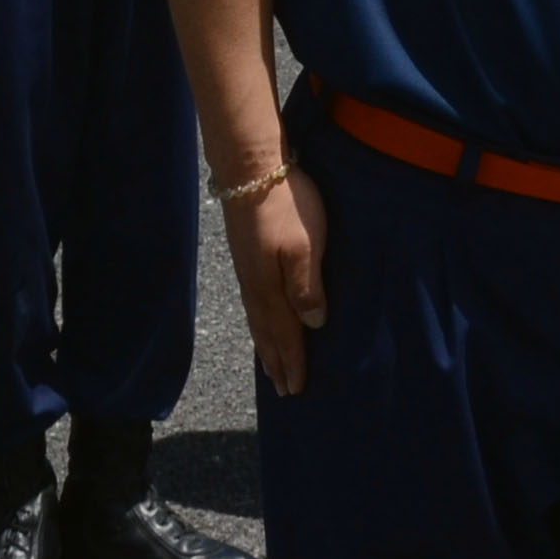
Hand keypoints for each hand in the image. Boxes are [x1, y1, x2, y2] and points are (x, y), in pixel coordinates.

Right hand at [224, 169, 330, 396]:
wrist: (250, 168)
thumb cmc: (285, 205)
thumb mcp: (305, 246)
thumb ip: (308, 286)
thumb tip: (314, 324)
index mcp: (271, 288)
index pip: (286, 334)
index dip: (293, 362)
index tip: (297, 389)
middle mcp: (255, 286)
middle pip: (267, 333)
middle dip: (277, 362)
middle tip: (283, 390)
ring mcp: (248, 270)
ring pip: (258, 319)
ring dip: (266, 345)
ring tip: (271, 366)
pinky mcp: (246, 256)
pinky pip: (254, 303)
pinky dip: (259, 322)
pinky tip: (262, 319)